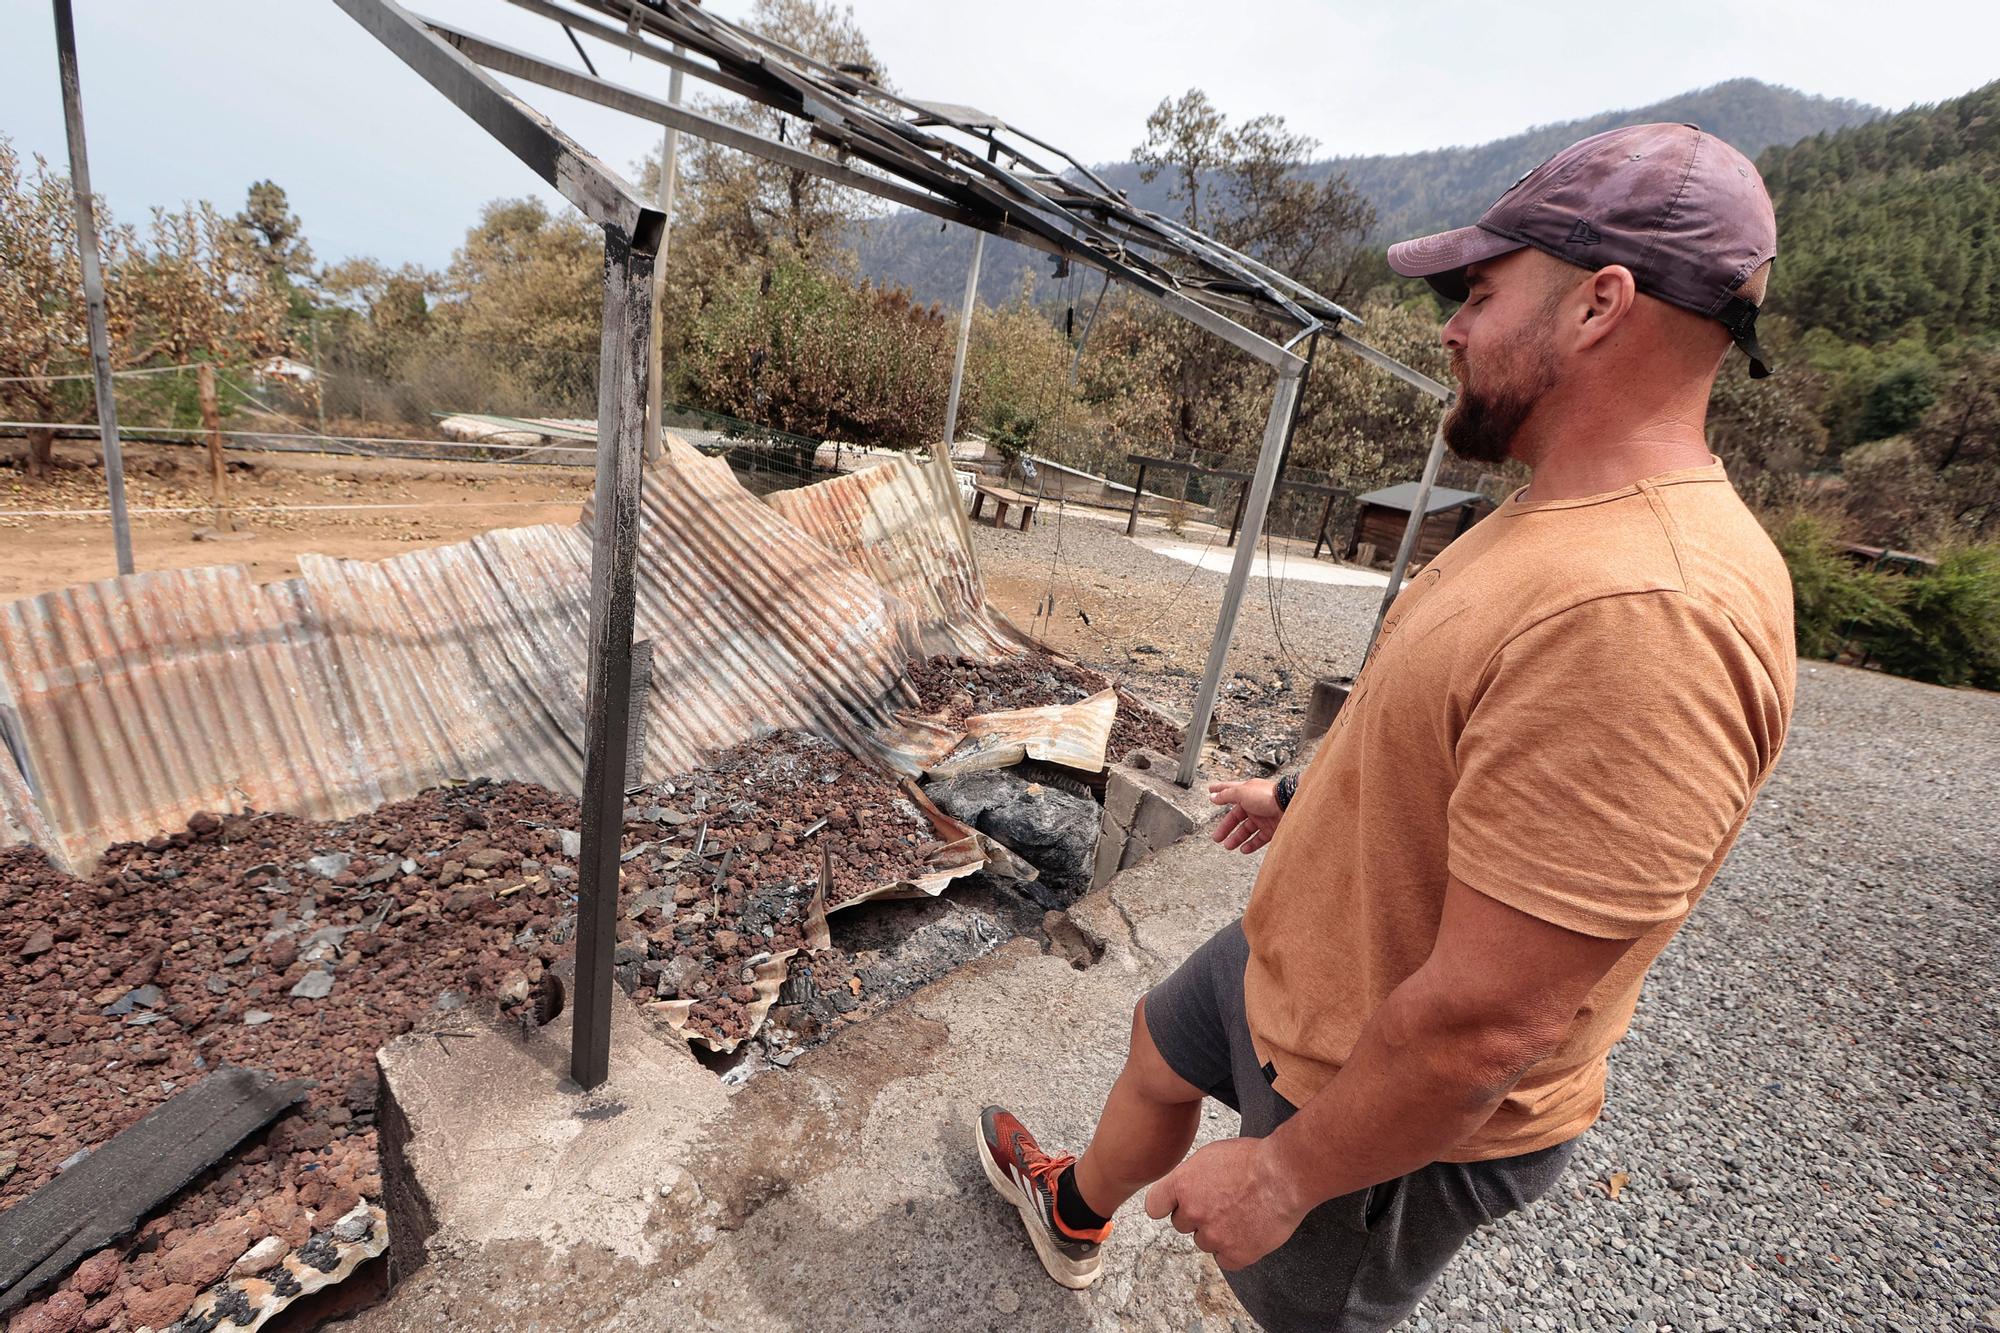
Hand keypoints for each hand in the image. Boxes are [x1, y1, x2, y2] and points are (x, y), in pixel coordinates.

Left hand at [1144, 1137, 1306, 1269]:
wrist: (1283, 1175)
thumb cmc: (1254, 1159)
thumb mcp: (1211, 1155)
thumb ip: (1191, 1176)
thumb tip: (1184, 1188)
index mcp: (1182, 1184)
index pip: (1155, 1206)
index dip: (1167, 1206)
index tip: (1175, 1206)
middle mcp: (1192, 1211)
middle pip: (1182, 1224)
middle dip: (1197, 1217)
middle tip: (1221, 1205)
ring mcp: (1213, 1235)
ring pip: (1204, 1242)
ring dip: (1217, 1233)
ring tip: (1240, 1215)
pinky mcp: (1235, 1253)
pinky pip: (1225, 1260)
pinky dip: (1235, 1251)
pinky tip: (1247, 1233)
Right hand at [1207, 778, 1280, 853]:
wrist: (1290, 805)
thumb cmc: (1269, 795)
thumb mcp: (1242, 792)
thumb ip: (1226, 795)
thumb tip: (1214, 796)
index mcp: (1247, 793)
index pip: (1229, 791)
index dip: (1219, 792)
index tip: (1211, 792)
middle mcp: (1255, 805)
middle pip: (1236, 817)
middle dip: (1225, 827)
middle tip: (1217, 836)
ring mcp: (1264, 817)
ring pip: (1246, 830)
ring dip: (1236, 838)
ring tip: (1228, 845)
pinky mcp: (1272, 829)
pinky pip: (1259, 839)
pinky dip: (1250, 845)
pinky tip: (1244, 849)